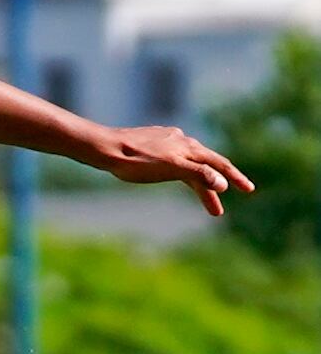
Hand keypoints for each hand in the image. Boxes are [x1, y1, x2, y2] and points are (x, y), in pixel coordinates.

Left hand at [92, 124, 252, 216]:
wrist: (104, 147)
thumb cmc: (135, 160)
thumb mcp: (170, 168)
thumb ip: (197, 174)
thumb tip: (222, 183)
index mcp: (189, 147)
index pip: (219, 164)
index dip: (235, 178)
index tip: (249, 190)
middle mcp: (182, 141)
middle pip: (205, 166)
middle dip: (214, 188)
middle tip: (218, 212)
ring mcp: (167, 142)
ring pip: (189, 164)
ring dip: (197, 184)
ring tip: (202, 203)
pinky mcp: (152, 144)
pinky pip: (175, 160)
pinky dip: (182, 172)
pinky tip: (178, 175)